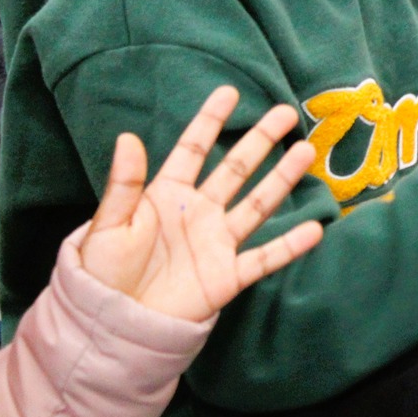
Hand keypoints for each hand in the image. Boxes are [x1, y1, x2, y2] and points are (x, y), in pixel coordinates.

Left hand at [80, 89, 324, 323]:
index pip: (193, 150)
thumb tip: (128, 137)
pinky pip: (264, 258)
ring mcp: (216, 243)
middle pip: (236, 169)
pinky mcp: (227, 276)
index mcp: (167, 194)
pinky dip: (289, 246)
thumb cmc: (103, 272)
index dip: (210, 121)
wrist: (113, 324)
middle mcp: (199, 212)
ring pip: (257, 204)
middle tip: (286, 113)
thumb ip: (124, 184)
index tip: (231, 92)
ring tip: (305, 151)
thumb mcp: (108, 225)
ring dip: (281, 179)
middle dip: (260, 140)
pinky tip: (314, 229)